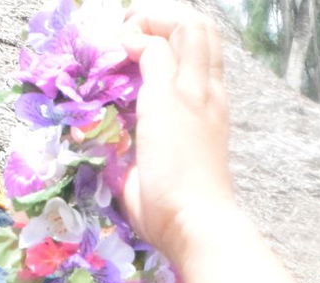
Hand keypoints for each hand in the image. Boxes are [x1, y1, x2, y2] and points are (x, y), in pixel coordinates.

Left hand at [121, 3, 239, 265]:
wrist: (198, 225)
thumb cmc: (179, 212)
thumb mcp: (161, 169)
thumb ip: (142, 145)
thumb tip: (107, 140)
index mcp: (212, 110)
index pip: (204, 53)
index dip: (172, 38)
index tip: (139, 50)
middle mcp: (209, 93)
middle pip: (202, 28)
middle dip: (163, 19)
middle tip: (131, 37)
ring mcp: (194, 93)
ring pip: (189, 24)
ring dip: (152, 21)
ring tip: (126, 40)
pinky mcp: (170, 98)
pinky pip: (154, 46)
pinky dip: (133, 40)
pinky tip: (119, 54)